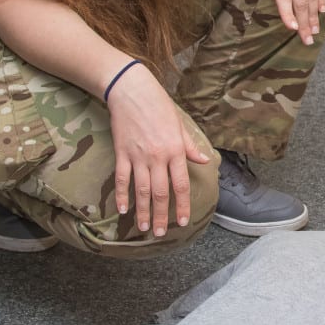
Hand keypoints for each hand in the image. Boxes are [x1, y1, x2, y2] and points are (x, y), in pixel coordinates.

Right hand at [105, 64, 211, 232]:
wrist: (131, 91)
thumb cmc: (158, 105)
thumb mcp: (179, 124)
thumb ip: (189, 146)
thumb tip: (203, 160)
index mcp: (174, 150)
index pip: (180, 184)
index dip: (182, 205)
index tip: (183, 221)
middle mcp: (157, 156)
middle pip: (160, 193)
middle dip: (161, 215)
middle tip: (161, 233)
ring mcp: (138, 156)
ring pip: (141, 190)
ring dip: (142, 211)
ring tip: (143, 228)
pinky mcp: (121, 153)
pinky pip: (122, 179)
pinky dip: (122, 195)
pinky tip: (123, 210)